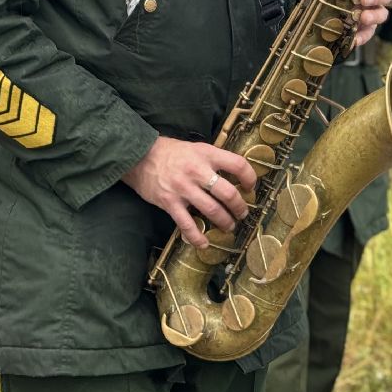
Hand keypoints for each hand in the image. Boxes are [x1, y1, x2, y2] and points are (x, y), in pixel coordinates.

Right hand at [122, 136, 255, 247]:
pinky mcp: (170, 203)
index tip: (251, 187)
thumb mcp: (197, 148)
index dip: (250, 178)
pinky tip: (204, 243)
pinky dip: (197, 236)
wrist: (140, 157)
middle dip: (239, 207)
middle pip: (228, 193)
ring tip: (229, 226)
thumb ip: (214, 159)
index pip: (238, 165)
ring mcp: (183, 189)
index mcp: (207, 155)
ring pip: (212, 210)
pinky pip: (186, 224)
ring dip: (225, 222)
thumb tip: (236, 172)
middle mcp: (197, 172)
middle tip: (242, 213)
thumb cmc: (172, 152)